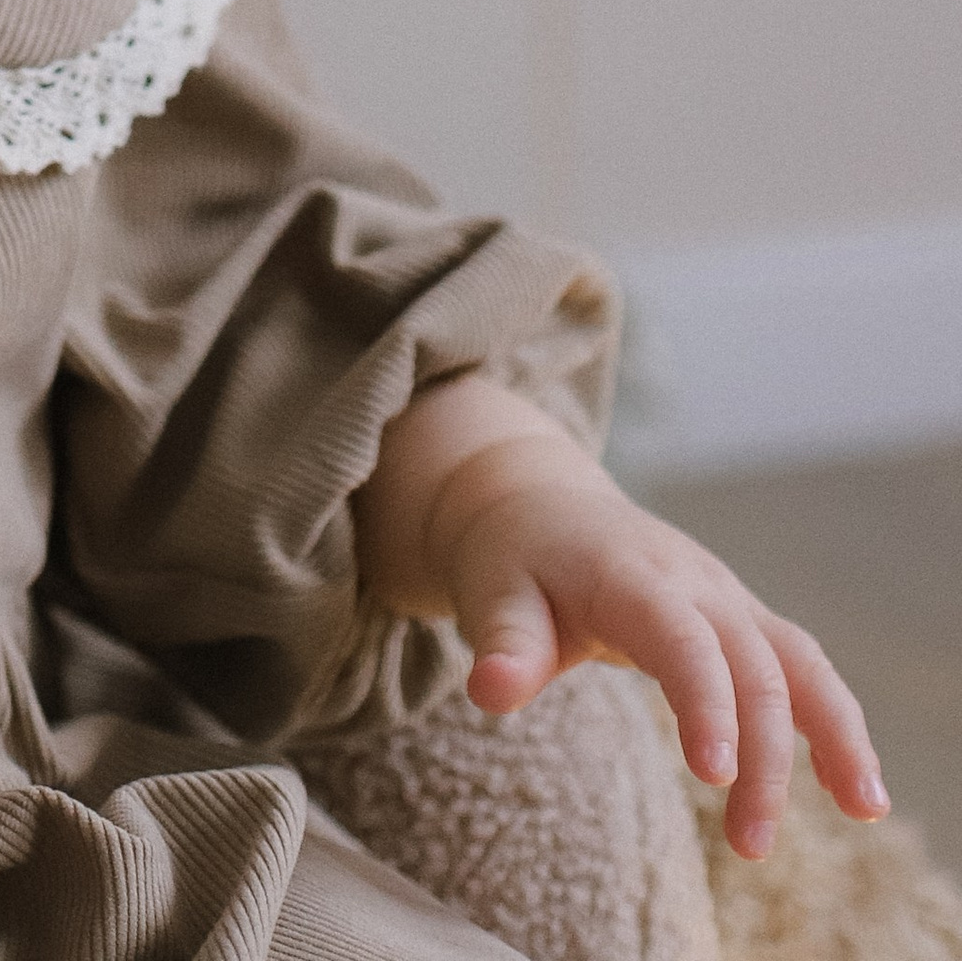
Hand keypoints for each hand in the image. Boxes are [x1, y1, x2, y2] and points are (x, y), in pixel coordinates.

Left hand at [363, 382, 887, 859]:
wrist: (537, 506)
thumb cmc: (514, 560)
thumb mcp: (491, 592)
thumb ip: (502, 644)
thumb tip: (487, 692)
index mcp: (631, 575)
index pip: (682, 639)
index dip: (705, 702)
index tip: (715, 775)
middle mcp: (693, 581)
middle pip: (751, 665)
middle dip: (763, 756)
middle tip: (750, 845)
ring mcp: (725, 597)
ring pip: (798, 661)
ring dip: (834, 732)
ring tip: (864, 810)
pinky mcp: (739, 620)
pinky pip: (801, 667)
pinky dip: (833, 720)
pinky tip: (854, 789)